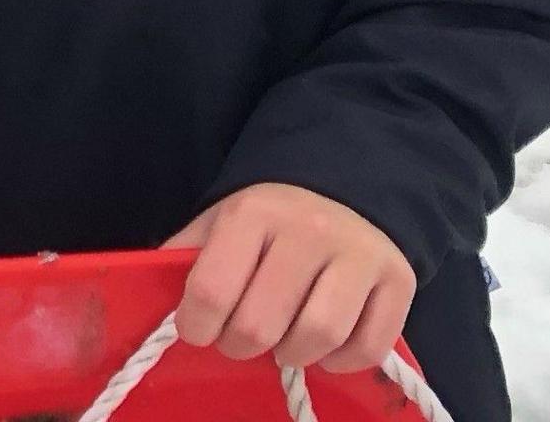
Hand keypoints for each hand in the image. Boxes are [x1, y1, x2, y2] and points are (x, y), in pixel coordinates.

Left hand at [167, 182, 416, 374]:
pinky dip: (341, 362)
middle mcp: (309, 231)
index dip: (196, 325)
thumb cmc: (271, 217)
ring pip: (317, 337)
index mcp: (253, 214)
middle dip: (239, 345)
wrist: (348, 187)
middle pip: (261, 324)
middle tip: (240, 340)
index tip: (198, 331)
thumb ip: (186, 256)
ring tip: (282, 344)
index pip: (212, 289)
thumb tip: (150, 299)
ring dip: (291, 355)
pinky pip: (368, 346)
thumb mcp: (221, 222)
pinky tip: (324, 349)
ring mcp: (358, 255)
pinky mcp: (398, 280)